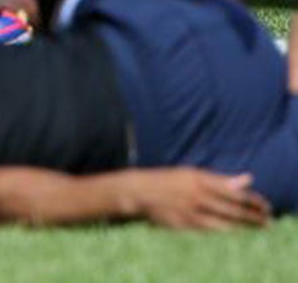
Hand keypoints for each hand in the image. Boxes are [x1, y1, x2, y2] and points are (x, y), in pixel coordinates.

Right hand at [132, 169, 268, 229]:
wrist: (138, 191)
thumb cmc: (168, 180)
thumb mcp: (192, 174)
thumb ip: (221, 179)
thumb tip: (248, 179)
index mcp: (198, 178)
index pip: (233, 191)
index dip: (252, 199)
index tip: (266, 205)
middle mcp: (196, 195)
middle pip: (232, 208)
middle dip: (253, 216)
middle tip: (267, 221)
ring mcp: (190, 211)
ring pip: (224, 221)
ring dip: (242, 225)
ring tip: (255, 227)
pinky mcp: (184, 224)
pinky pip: (211, 229)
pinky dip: (225, 230)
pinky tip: (234, 230)